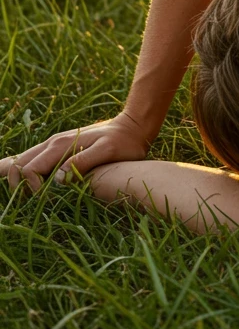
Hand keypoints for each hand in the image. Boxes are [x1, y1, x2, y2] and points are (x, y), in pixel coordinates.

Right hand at [0, 109, 152, 192]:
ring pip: (22, 160)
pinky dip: (24, 172)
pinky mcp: (59, 149)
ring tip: (26, 197)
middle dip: (16, 185)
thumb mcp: (108, 151)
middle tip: (30, 203)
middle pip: (18, 164)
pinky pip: (33, 160)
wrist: (133, 126)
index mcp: (60, 145)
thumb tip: (57, 180)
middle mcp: (52, 144)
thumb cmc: (124, 142)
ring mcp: (54, 145)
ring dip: (17, 179)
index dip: (30, 187)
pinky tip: (26, 185)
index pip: (29, 168)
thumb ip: (83, 162)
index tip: (44, 199)